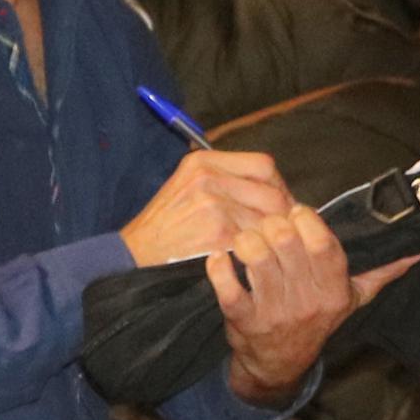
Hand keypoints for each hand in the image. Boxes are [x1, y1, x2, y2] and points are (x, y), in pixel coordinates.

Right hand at [122, 148, 300, 270]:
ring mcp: (213, 204)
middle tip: (283, 232)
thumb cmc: (165, 224)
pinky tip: (255, 258)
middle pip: (271, 191)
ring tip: (270, 248)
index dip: (279, 186)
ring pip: (269, 218)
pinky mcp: (217, 232)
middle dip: (283, 214)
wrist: (136, 253)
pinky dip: (260, 250)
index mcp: (204, 161)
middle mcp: (209, 176)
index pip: (263, 165)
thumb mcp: (188, 185)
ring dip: (274, 236)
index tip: (281, 204)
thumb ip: (226, 179)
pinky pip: (257, 239)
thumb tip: (274, 189)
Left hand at [210, 202, 409, 405]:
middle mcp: (308, 302)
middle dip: (271, 224)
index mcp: (335, 291)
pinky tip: (221, 260)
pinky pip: (227, 284)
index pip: (323, 241)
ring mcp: (274, 313)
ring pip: (254, 255)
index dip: (304, 218)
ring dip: (244, 239)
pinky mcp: (243, 321)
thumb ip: (383, 271)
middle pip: (285, 240)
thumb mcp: (353, 298)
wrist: (278, 365)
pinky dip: (219, 266)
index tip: (294, 214)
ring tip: (244, 241)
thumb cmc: (315, 319)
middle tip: (265, 227)